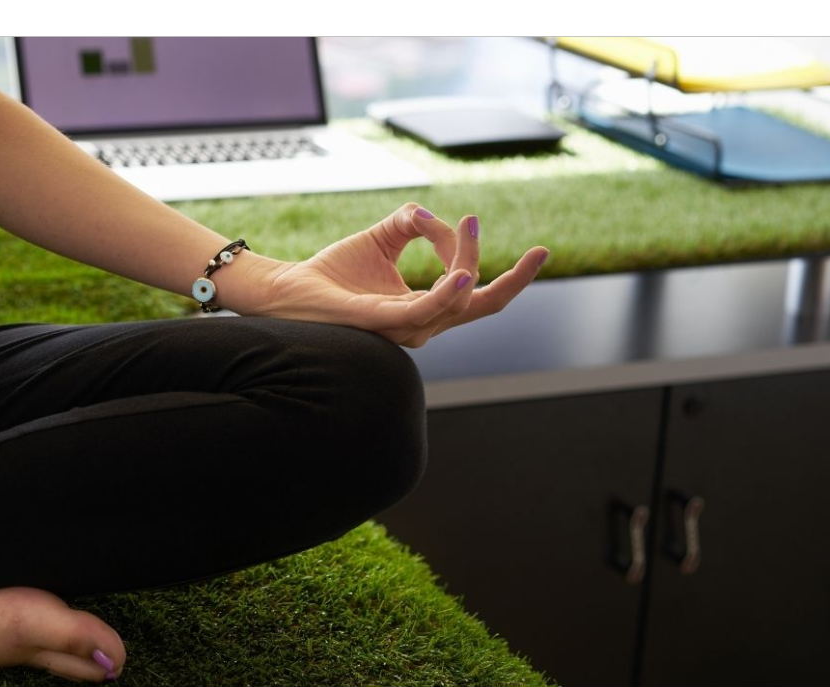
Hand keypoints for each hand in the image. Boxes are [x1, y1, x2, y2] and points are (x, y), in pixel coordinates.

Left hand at [257, 203, 548, 347]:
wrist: (289, 289)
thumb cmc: (334, 272)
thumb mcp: (383, 236)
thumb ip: (413, 223)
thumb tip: (434, 217)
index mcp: (426, 308)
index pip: (479, 296)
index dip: (508, 275)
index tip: (511, 236)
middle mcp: (422, 323)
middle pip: (483, 307)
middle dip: (517, 282)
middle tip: (541, 252)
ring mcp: (404, 327)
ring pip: (458, 302)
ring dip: (469, 263)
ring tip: (470, 226)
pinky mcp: (382, 322)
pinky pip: (425, 312)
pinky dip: (448, 293)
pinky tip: (463, 274)